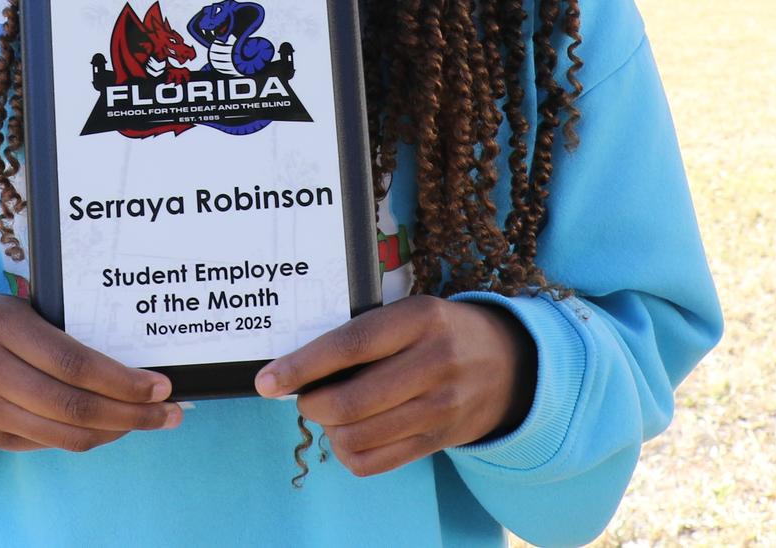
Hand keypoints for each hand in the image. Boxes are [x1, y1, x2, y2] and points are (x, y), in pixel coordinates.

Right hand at [0, 293, 182, 452]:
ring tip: (151, 421)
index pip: (75, 363)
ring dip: (117, 432)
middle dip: (132, 414)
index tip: (160, 385)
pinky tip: (112, 426)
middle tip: (169, 411)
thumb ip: (58, 331)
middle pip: (75, 406)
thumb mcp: (15, 306)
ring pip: (66, 434)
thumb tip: (127, 360)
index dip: (123, 381)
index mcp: (3, 324)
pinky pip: (49, 443)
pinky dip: (87, 438)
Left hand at [254, 296, 536, 476]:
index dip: (303, 366)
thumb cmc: (440, 331)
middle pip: (352, 401)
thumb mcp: (411, 312)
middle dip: (311, 404)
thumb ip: (367, 333)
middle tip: (303, 396)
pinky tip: (349, 435)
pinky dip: (349, 454)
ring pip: (360, 437)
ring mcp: (440, 408)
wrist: (508, 364)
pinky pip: (377, 463)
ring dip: (328, 430)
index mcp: (420, 319)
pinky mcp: (438, 441)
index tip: (267, 381)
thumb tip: (302, 366)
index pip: (351, 345)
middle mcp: (434, 363)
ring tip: (328, 412)